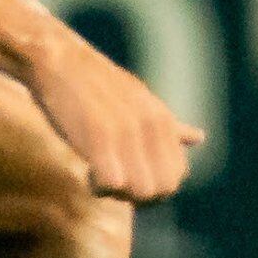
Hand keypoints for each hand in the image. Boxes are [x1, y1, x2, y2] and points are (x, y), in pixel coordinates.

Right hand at [28, 32, 202, 201]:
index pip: (177, 176)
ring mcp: (126, 131)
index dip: (155, 187)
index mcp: (162, 120)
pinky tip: (88, 173)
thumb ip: (170, 127)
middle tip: (114, 180)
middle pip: (163, 190)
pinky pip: (113, 184)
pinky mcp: (99, 137)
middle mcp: (150, 126)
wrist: (58, 61)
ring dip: (119, 194)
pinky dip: (100, 188)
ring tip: (100, 175)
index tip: (130, 177)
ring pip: (141, 192)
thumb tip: (199, 137)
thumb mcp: (142, 102)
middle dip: (139, 196)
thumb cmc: (96, 85)